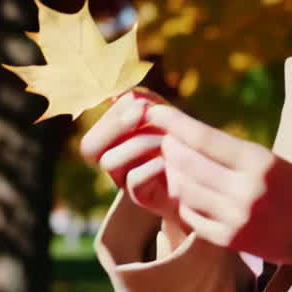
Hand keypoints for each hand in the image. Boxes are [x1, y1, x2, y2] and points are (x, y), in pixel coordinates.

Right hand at [79, 88, 179, 220]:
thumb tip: (126, 95)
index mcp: (112, 141)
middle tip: (142, 112)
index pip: (93, 129)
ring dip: (137, 142)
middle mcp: (113, 161)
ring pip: (108, 161)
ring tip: (163, 138)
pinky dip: (149, 167)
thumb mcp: (162, 113)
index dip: (112, 115)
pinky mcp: (142, 196)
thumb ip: (145, 100)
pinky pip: (133, 180)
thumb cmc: (178, 139)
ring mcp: (124, 180)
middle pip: (88, 147)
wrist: (202, 175)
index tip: (139, 102)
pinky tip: (165, 161)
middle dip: (114, 125)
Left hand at [147, 104, 291, 268]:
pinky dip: (183, 202)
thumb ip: (240, 153)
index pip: (205, 138)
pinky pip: (191, 217)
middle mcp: (246, 190)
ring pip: (184, 190)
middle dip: (170, 148)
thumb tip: (197, 138)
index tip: (154, 112)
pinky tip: (187, 193)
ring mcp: (236, 218)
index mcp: (261, 163)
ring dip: (173, 175)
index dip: (174, 123)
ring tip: (174, 166)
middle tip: (166, 141)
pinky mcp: (230, 241)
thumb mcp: (278, 161)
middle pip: (188, 163)